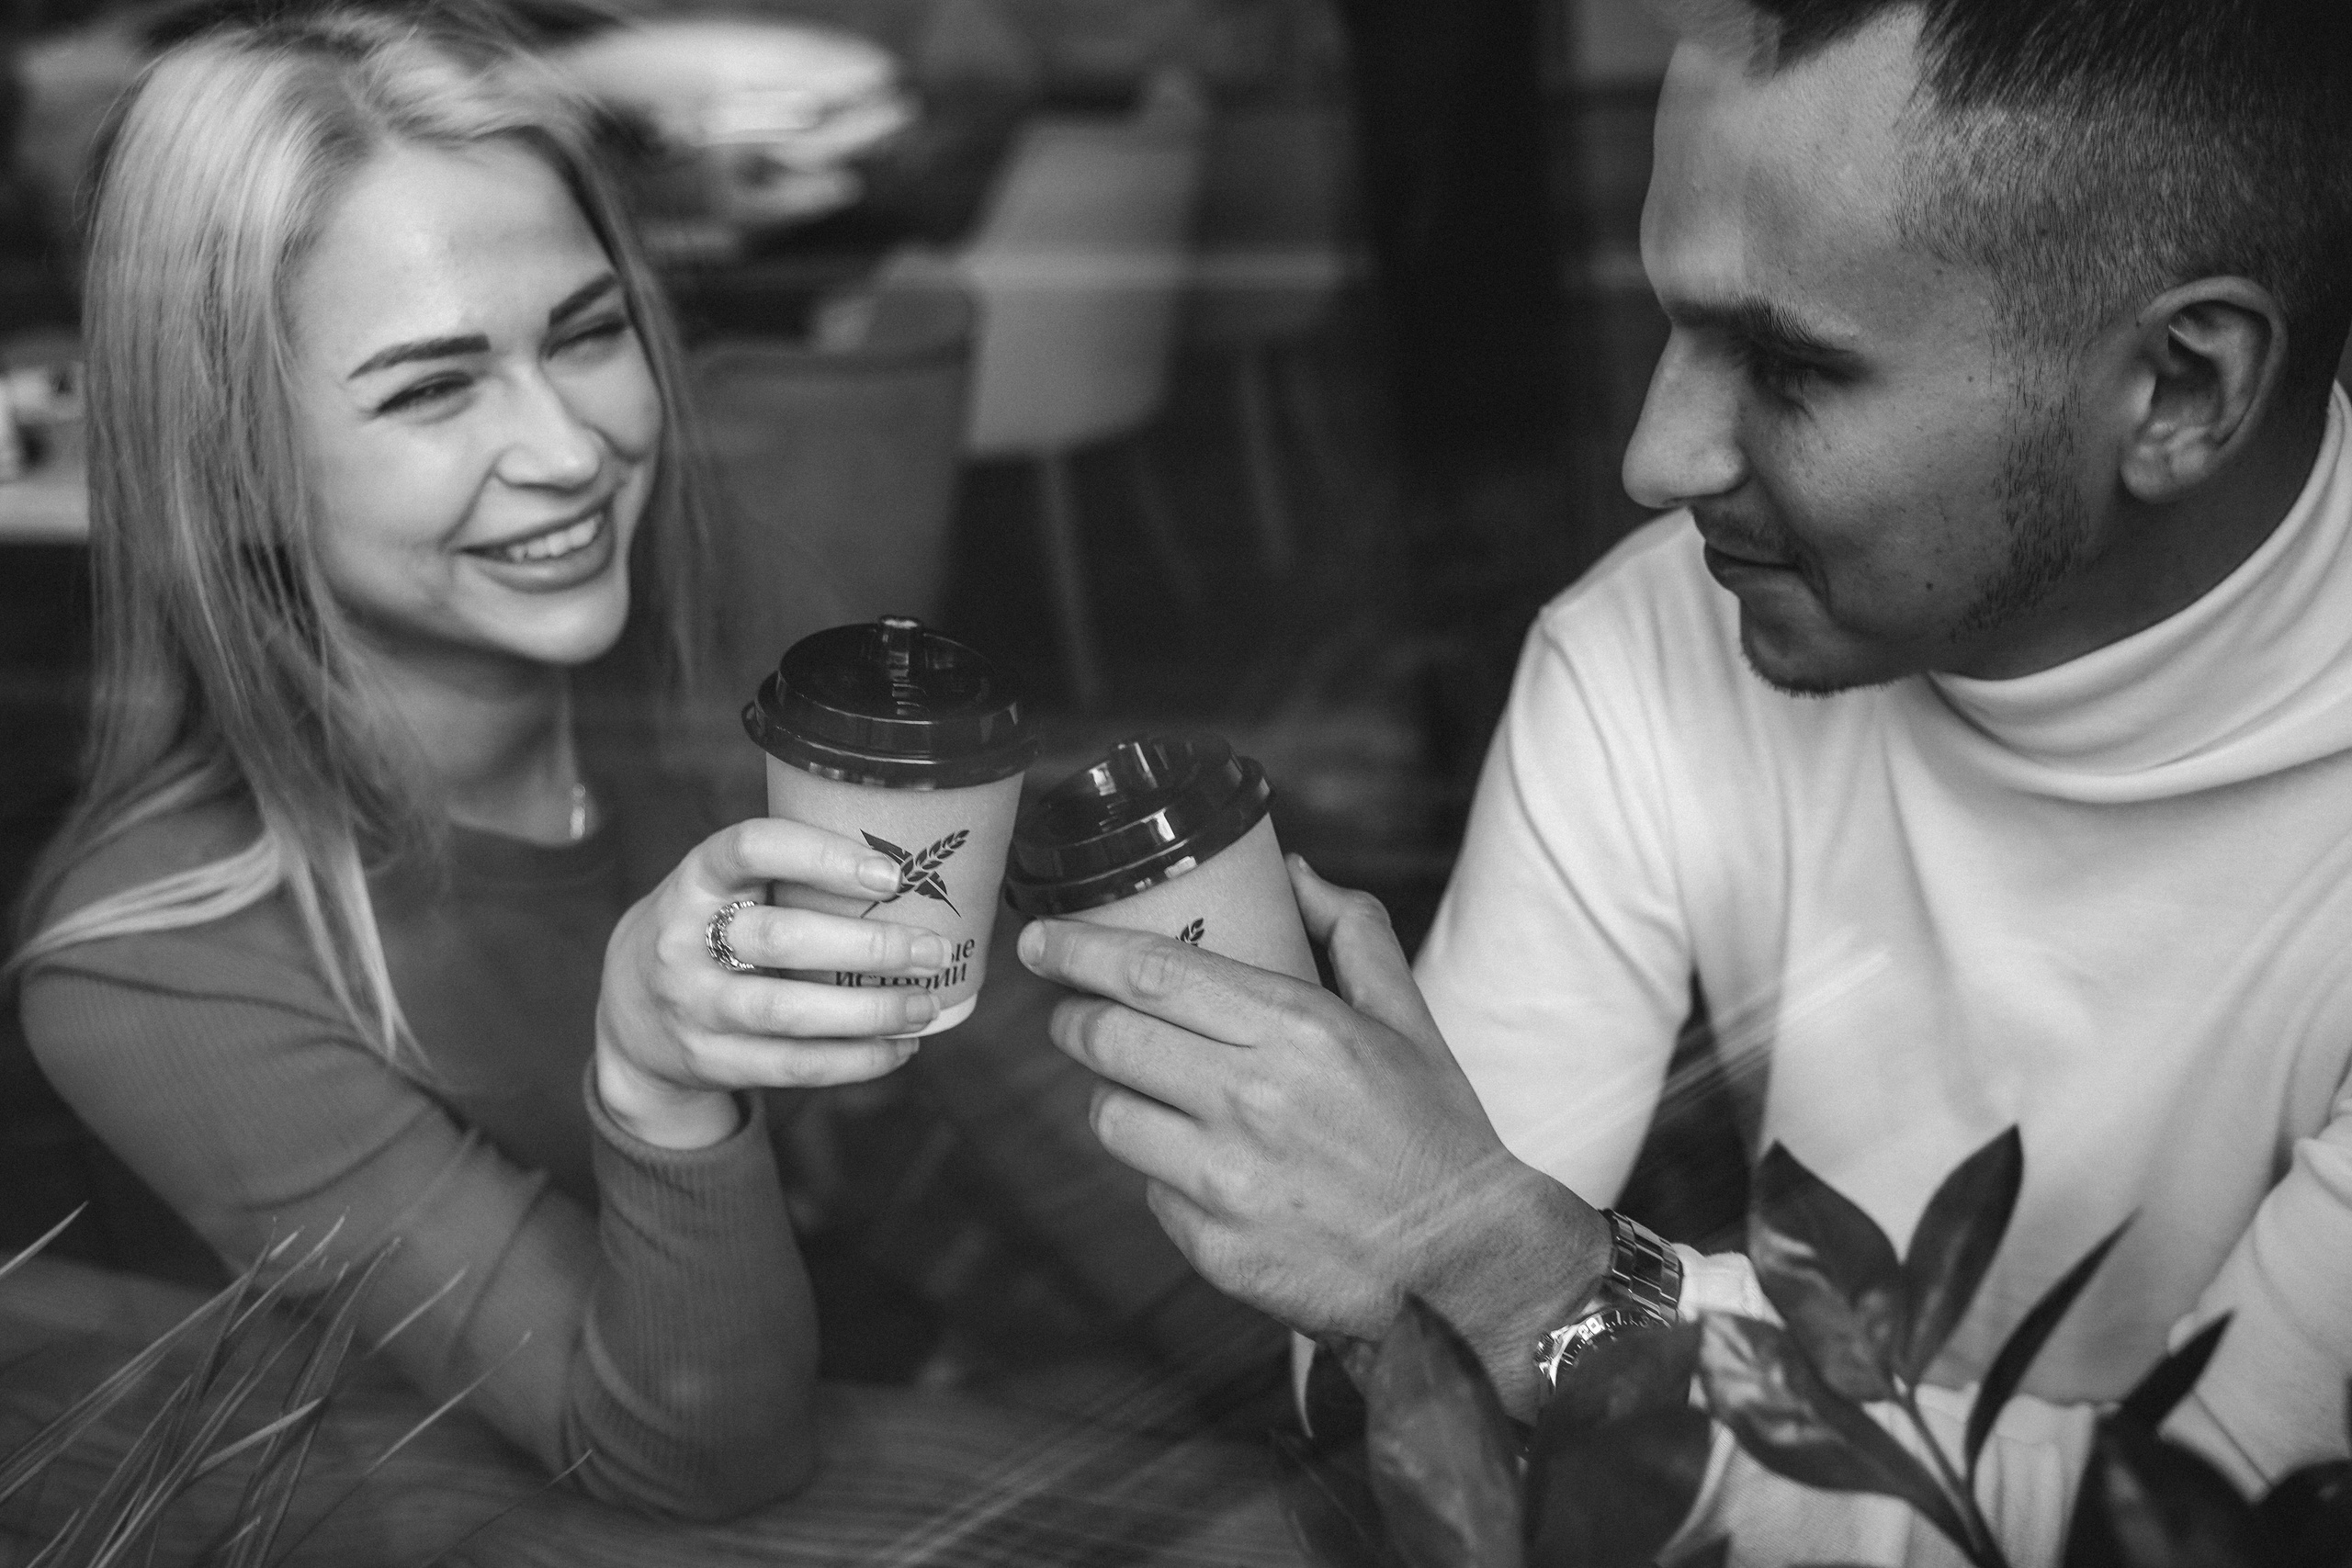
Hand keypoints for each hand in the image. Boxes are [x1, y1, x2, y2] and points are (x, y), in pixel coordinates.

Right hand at [597, 817, 948, 1148]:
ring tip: (925, 1005)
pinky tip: (900, 1049)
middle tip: (933, 949)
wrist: (628, 1016)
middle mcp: (684, 940)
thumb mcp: (721, 888)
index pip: (752, 848)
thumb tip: (911, 871)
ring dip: (870, 1012)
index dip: (822, 856)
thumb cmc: (706, 931)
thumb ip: (785, 876)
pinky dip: (856, 1061)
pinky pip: (793, 1065)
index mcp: (696, 880)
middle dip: (870, 946)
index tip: (890, 873)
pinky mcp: (711, 1060)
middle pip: (782, 940)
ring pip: (789, 1013)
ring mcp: (694, 1006)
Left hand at [1020, 856, 1611, 1414]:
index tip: (1040, 939)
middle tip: (1073, 1014)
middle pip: (1108, 1038)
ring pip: (1110, 1117)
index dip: (1079, 950)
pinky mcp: (1215, 1248)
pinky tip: (1205, 1170)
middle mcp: (1253, 1099)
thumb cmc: (1435, 1136)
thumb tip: (1295, 871)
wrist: (1465, 1267)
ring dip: (1113, 1096)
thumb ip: (1352, 932)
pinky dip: (1163, 1174)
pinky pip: (1149, 1192)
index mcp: (1297, 1029)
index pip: (1152, 972)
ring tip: (1146, 1093)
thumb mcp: (1409, 1019)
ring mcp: (1227, 1179)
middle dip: (1072, 1019)